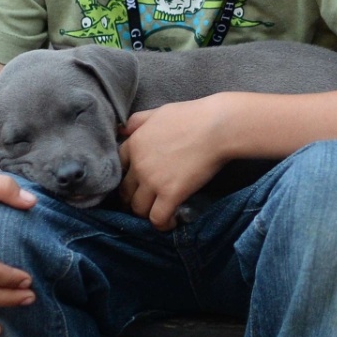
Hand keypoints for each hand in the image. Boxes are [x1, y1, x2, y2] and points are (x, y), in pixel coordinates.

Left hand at [119, 96, 233, 229]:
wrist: (217, 127)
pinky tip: (171, 223)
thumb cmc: (192, 116)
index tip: (134, 183)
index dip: (126, 177)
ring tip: (157, 213)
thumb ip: (138, 121)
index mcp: (135, 144)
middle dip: (132, 199)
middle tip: (143, 202)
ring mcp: (153, 181)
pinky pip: (157, 218)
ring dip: (145, 213)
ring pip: (138, 208)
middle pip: (125, 191)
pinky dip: (162, 224)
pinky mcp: (171, 194)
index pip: (119, 168)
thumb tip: (123, 130)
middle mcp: (139, 165)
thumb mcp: (158, 112)